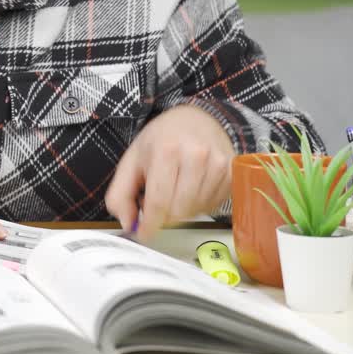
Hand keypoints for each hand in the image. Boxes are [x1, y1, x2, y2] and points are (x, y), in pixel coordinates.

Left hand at [105, 104, 235, 240]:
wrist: (197, 119)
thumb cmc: (163, 139)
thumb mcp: (132, 160)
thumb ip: (121, 194)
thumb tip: (127, 224)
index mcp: (167, 150)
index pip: (159, 201)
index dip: (150, 224)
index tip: (145, 234)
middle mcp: (197, 155)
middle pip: (178, 210)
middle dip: (164, 215)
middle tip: (157, 202)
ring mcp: (218, 164)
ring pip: (196, 211)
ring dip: (181, 210)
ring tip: (174, 189)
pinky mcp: (232, 173)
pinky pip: (213, 206)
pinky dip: (198, 205)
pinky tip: (191, 188)